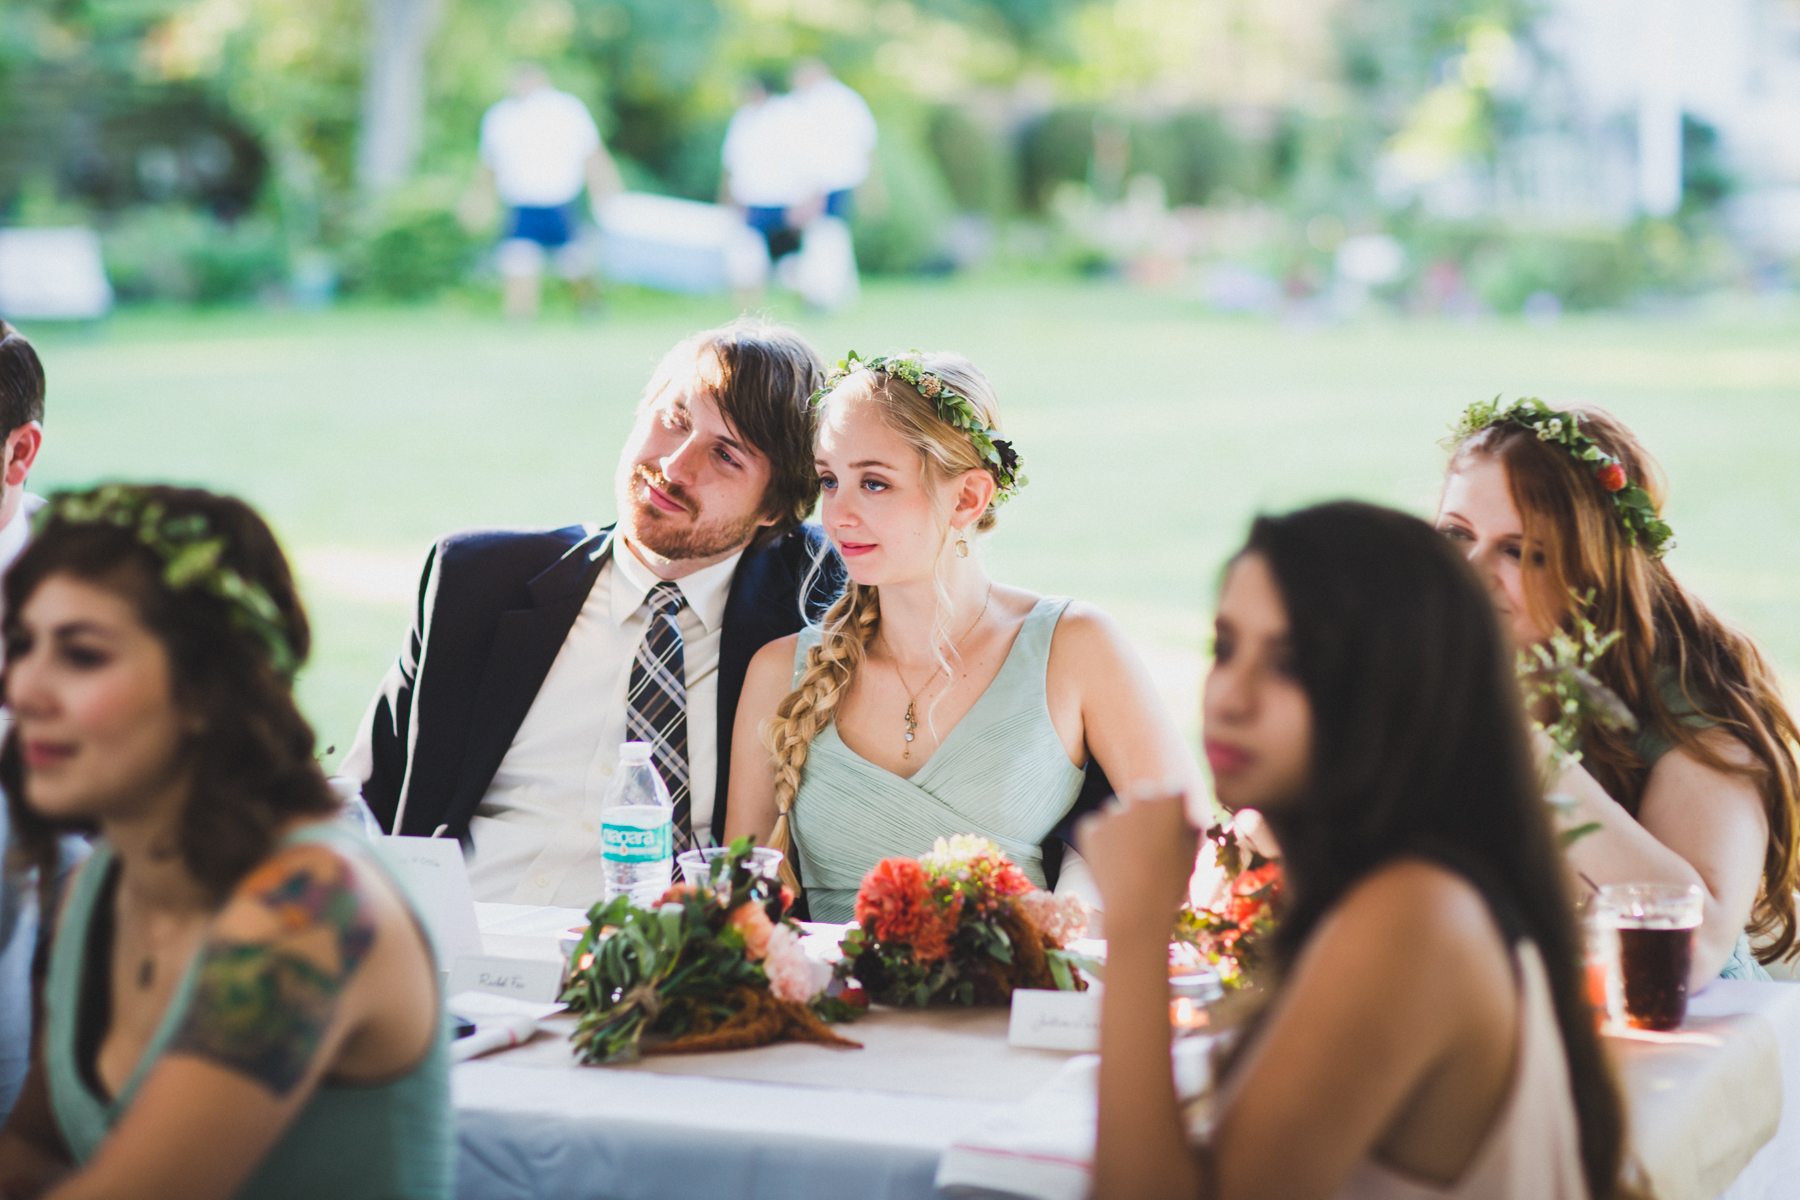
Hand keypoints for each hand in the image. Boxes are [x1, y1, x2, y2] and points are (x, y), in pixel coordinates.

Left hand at [1077, 784, 1198, 941]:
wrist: (1137, 911)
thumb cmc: (1172, 882)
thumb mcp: (1192, 850)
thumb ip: (1188, 823)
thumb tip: (1181, 812)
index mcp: (1171, 796)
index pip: (1173, 793)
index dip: (1174, 815)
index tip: (1171, 836)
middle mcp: (1140, 795)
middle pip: (1144, 799)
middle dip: (1147, 817)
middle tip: (1150, 850)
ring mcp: (1112, 810)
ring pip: (1119, 814)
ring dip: (1124, 829)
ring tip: (1132, 862)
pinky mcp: (1089, 827)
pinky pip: (1098, 829)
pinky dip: (1103, 842)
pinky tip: (1114, 864)